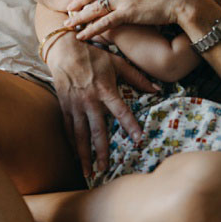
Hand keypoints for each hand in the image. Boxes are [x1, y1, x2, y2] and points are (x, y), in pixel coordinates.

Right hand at [42, 29, 156, 179]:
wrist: (64, 50)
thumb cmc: (93, 55)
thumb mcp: (117, 62)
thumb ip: (137, 77)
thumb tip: (157, 89)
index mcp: (105, 90)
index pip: (121, 111)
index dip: (130, 126)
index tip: (139, 140)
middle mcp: (89, 101)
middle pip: (97, 131)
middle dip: (101, 152)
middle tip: (105, 168)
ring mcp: (75, 105)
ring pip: (80, 135)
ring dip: (83, 155)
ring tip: (88, 172)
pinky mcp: (64, 106)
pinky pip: (69, 129)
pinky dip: (72, 144)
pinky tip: (76, 157)